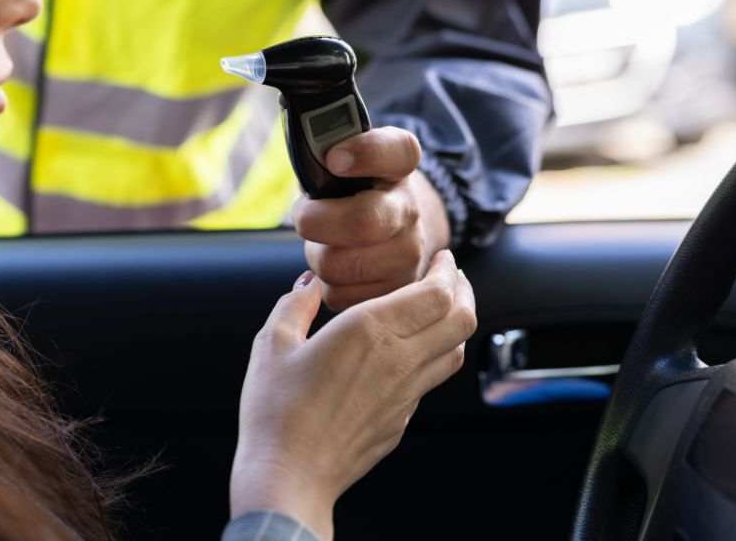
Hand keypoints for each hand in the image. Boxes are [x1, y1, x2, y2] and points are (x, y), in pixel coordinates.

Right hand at [230, 251, 475, 540]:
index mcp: (369, 330)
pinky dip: (434, 355)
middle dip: (463, 291)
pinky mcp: (401, 420)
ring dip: (456, 324)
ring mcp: (406, 394)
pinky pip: (431, 380)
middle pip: (461, 319)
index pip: (436, 292)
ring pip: (455, 351)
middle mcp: (398, 360)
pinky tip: (411, 352)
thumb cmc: (275, 410)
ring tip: (441, 309)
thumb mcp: (272, 343)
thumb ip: (296, 304)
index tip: (442, 258)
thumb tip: (309, 284)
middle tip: (451, 276)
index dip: (447, 271)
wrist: (289, 477)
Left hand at [294, 127, 450, 310]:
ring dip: (319, 256)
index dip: (365, 153)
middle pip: (362, 221)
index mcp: (398, 167)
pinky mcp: (396, 292)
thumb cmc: (351, 192)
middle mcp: (410, 209)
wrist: (391, 231)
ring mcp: (410, 254)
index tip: (335, 158)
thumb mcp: (343, 160)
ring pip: (340, 265)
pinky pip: (340, 295)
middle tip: (305, 217)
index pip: (397, 150)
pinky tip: (338, 269)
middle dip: (316, 221)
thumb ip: (323, 146)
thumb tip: (302, 144)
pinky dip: (327, 285)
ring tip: (325, 244)